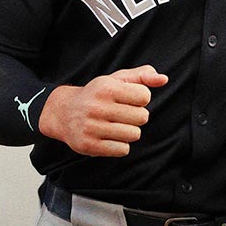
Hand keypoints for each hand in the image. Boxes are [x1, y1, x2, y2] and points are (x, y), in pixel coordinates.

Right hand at [38, 65, 167, 156]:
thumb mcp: (116, 79)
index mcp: (106, 88)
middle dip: (137, 116)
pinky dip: (121, 145)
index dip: (141, 98)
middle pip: (142, 117)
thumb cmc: (96, 94)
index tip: (130, 99)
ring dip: (130, 131)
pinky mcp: (89, 145)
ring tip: (117, 125)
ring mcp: (92, 127)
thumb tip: (163, 79)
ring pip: (134, 134)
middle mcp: (97, 107)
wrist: (63, 112)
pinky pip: (122, 150)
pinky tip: (110, 137)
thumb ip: (142, 76)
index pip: (144, 96)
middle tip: (123, 114)